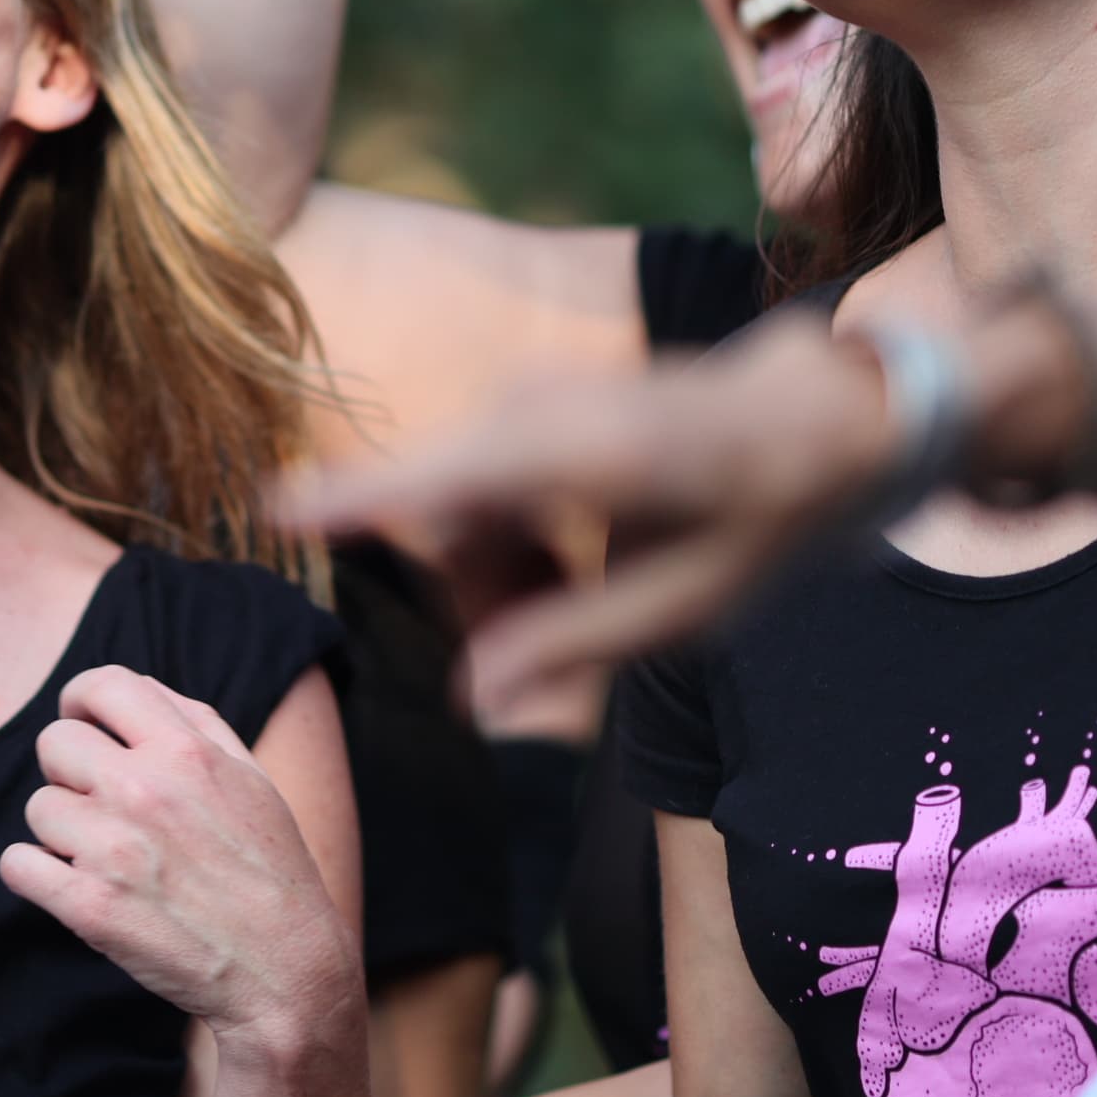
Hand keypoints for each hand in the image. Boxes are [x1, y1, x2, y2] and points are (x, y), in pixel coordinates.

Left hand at [1, 665, 357, 1053]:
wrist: (286, 970)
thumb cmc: (272, 871)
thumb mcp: (252, 778)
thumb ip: (196, 723)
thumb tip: (138, 691)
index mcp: (185, 751)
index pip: (102, 684)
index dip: (81, 700)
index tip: (84, 724)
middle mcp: (144, 790)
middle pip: (55, 743)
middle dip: (69, 771)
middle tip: (97, 803)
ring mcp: (113, 849)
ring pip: (38, 808)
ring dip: (60, 830)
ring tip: (103, 856)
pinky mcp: (90, 907)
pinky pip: (18, 864)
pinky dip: (34, 874)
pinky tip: (69, 884)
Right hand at [279, 316, 890, 717]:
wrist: (818, 414)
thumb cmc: (765, 515)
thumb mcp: (692, 605)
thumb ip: (578, 647)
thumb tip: (474, 700)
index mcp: (597, 458)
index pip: (454, 480)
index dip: (362, 499)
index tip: (278, 509)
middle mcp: (551, 410)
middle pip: (447, 519)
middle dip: (476, 598)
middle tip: (539, 661)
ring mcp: (537, 396)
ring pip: (457, 505)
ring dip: (494, 571)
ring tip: (578, 603)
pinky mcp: (530, 398)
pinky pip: (478, 481)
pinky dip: (507, 535)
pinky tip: (573, 561)